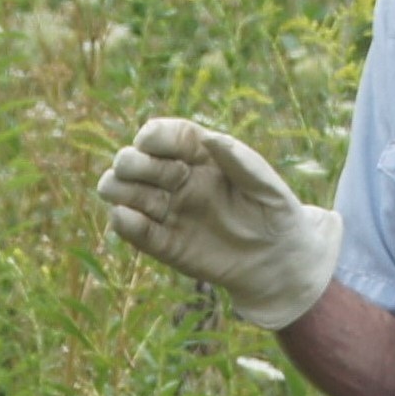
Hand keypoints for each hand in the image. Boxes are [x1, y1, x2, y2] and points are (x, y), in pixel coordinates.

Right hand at [95, 117, 342, 329]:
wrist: (276, 260)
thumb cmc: (274, 212)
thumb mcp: (266, 184)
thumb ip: (239, 160)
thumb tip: (209, 137)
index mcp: (200, 155)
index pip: (165, 135)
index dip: (151, 136)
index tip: (147, 142)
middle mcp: (177, 179)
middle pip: (135, 161)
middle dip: (130, 163)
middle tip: (141, 173)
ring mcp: (168, 211)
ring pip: (124, 193)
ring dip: (118, 190)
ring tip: (128, 196)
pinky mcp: (164, 244)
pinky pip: (135, 231)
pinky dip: (123, 224)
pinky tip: (125, 219)